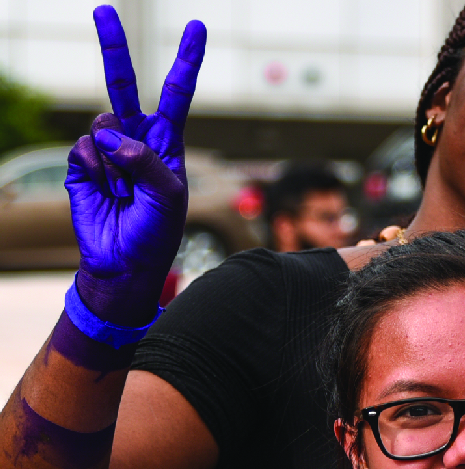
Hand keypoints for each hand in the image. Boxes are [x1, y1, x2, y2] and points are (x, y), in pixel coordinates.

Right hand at [67, 6, 205, 323]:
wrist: (125, 262)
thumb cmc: (157, 231)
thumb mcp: (170, 196)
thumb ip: (147, 161)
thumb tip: (112, 135)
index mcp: (166, 140)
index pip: (177, 92)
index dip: (186, 60)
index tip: (197, 27)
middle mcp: (135, 137)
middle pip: (123, 83)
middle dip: (112, 46)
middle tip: (103, 9)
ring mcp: (106, 149)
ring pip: (104, 125)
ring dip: (117, 162)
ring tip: (126, 191)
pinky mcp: (82, 163)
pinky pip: (86, 150)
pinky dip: (99, 172)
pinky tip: (108, 193)